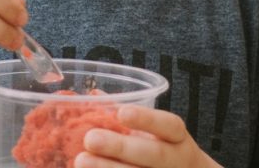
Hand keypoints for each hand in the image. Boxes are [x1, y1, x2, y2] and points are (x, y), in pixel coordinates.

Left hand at [75, 106, 221, 167]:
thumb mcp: (155, 132)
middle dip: (121, 147)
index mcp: (178, 139)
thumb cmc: (163, 148)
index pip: (169, 126)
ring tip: (80, 161)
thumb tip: (94, 96)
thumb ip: (128, 115)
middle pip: (153, 155)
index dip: (147, 119)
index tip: (122, 112)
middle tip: (90, 139)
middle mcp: (176, 161)